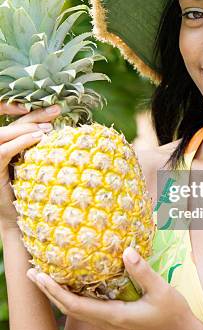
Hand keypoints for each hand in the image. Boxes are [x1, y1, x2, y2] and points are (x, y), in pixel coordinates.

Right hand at [0, 101, 60, 231]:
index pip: (18, 122)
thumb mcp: (40, 166)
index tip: (54, 108)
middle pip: (13, 124)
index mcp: (10, 146)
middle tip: (57, 111)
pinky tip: (37, 139)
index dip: (32, 111)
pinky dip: (19, 143)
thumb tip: (67, 131)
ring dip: (27, 128)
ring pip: (3, 135)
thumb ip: (45, 149)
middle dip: (35, 115)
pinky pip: (2, 152)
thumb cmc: (34, 194)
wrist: (20, 221)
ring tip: (48, 129)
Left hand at [26, 247, 195, 329]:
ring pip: (75, 309)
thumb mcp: (160, 289)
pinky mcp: (114, 318)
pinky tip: (72, 283)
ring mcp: (109, 322)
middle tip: (32, 273)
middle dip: (49, 291)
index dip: (55, 291)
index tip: (41, 276)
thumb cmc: (172, 313)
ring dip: (58, 293)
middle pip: (68, 308)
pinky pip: (86, 307)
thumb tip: (126, 251)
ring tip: (45, 277)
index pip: (75, 305)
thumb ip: (143, 271)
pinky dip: (72, 295)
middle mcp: (106, 322)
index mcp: (114, 316)